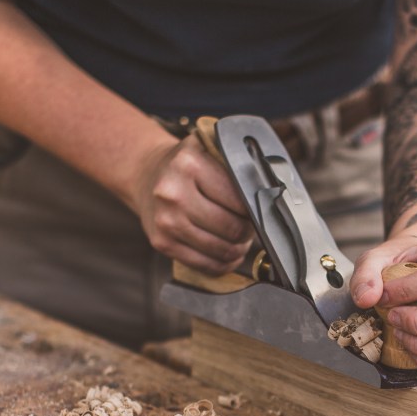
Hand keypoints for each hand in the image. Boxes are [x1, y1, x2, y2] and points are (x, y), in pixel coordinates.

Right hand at [133, 132, 252, 273]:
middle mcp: (174, 194)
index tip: (258, 209)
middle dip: (248, 231)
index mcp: (189, 164)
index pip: (240, 199)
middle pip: (232, 228)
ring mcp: (166, 222)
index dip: (255, 209)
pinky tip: (228, 254)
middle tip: (250, 227)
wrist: (146, 174)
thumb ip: (235, 166)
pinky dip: (224, 264)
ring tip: (240, 239)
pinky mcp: (162, 244)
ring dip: (239, 249)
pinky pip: (206, 265)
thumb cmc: (185, 166)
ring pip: (222, 250)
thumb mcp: (207, 150)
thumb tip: (270, 193)